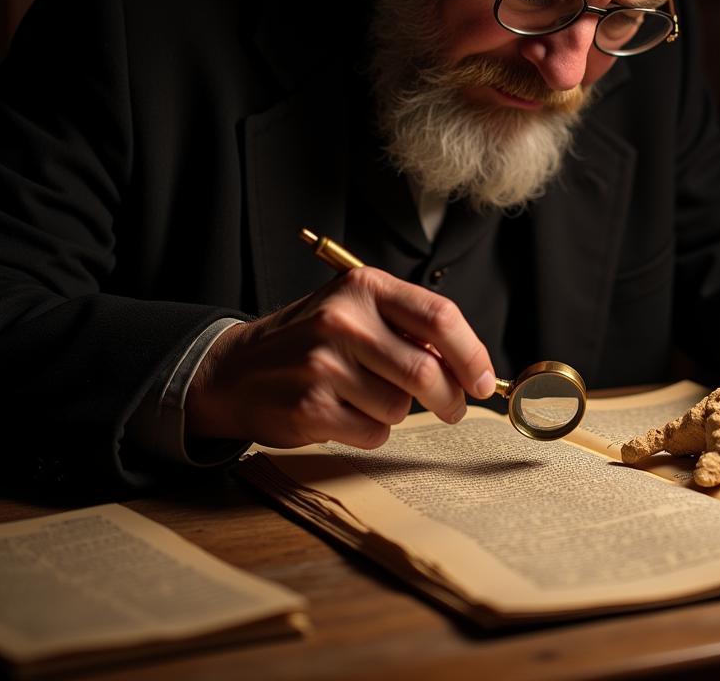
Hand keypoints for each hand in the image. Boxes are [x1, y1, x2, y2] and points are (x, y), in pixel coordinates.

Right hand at [185, 267, 496, 449]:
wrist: (236, 369)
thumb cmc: (311, 340)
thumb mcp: (356, 311)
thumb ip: (408, 327)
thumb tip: (468, 366)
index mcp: (363, 287)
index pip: (439, 317)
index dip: (472, 353)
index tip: (484, 379)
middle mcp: (343, 320)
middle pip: (426, 370)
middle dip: (450, 398)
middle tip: (452, 407)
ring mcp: (323, 364)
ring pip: (400, 407)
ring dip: (397, 413)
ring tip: (367, 398)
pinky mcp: (310, 407)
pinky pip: (373, 433)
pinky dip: (371, 432)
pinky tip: (344, 414)